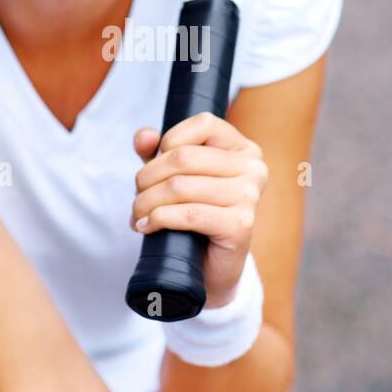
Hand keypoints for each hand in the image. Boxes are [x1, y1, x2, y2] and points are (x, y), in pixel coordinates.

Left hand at [130, 112, 267, 307]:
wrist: (211, 268)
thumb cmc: (195, 215)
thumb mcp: (174, 177)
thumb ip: (158, 150)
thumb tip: (144, 136)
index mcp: (243, 149)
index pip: (203, 123)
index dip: (169, 141)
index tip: (154, 164)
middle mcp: (253, 168)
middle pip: (184, 157)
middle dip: (148, 177)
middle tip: (138, 198)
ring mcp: (249, 197)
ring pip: (180, 186)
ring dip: (147, 202)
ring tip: (139, 215)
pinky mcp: (240, 226)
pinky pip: (188, 214)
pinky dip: (159, 219)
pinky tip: (147, 226)